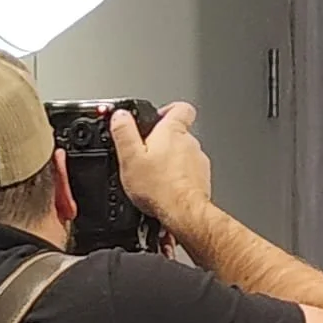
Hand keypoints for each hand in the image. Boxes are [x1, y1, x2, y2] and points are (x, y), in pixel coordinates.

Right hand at [108, 101, 212, 233]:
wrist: (183, 214)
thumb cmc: (160, 188)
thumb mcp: (130, 157)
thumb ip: (124, 131)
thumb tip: (120, 115)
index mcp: (173, 131)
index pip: (180, 108)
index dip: (169, 109)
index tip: (158, 115)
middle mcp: (190, 143)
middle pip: (178, 133)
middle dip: (162, 142)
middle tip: (147, 154)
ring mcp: (198, 162)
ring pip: (184, 155)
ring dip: (171, 161)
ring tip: (154, 175)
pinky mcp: (202, 180)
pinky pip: (189, 174)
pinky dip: (178, 178)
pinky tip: (165, 188)